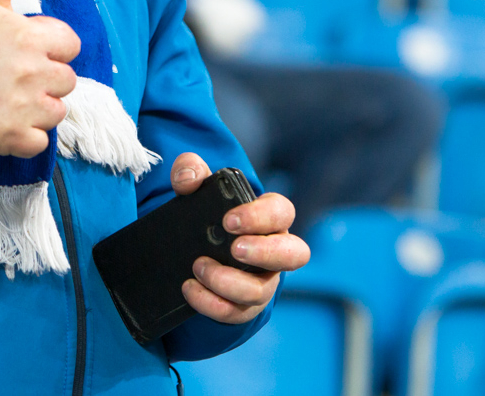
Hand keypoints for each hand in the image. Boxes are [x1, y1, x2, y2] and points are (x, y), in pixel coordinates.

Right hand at [0, 0, 80, 157]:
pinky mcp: (17, 138)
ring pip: (56, 111)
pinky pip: (40, 141)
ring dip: (37, 108)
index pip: (70, 43)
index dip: (50, 45)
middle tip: (10, 76)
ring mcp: (28, 109)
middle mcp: (36, 74)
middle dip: (44, 79)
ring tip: (6, 99)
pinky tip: (3, 122)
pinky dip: (26, 136)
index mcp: (33, 39)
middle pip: (66, 80)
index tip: (24, 49)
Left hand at [169, 153, 309, 324]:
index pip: (281, 212)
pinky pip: (236, 313)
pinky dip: (212, 304)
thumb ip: (190, 172)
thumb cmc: (207, 214)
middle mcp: (274, 252)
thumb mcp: (195, 190)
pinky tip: (190, 289)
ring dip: (229, 281)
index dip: (260, 217)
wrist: (192, 251)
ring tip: (199, 267)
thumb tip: (189, 176)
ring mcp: (262, 282)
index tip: (229, 220)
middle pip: (295, 255)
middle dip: (265, 253)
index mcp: (269, 219)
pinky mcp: (244, 307)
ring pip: (262, 291)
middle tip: (234, 249)